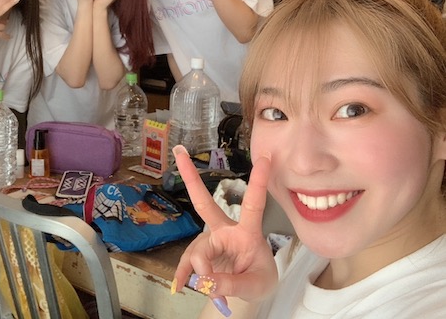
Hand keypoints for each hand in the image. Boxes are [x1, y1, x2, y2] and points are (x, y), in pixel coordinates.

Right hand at [172, 145, 276, 311]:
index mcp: (248, 232)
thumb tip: (204, 280)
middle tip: (179, 152)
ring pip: (197, 250)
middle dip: (191, 177)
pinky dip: (184, 275)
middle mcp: (226, 231)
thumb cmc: (259, 279)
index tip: (266, 158)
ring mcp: (211, 241)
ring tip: (210, 290)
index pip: (254, 205)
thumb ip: (231, 283)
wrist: (249, 292)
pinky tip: (179, 286)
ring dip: (201, 271)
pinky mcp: (200, 254)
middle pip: (205, 203)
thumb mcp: (254, 284)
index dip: (258, 182)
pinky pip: (187, 262)